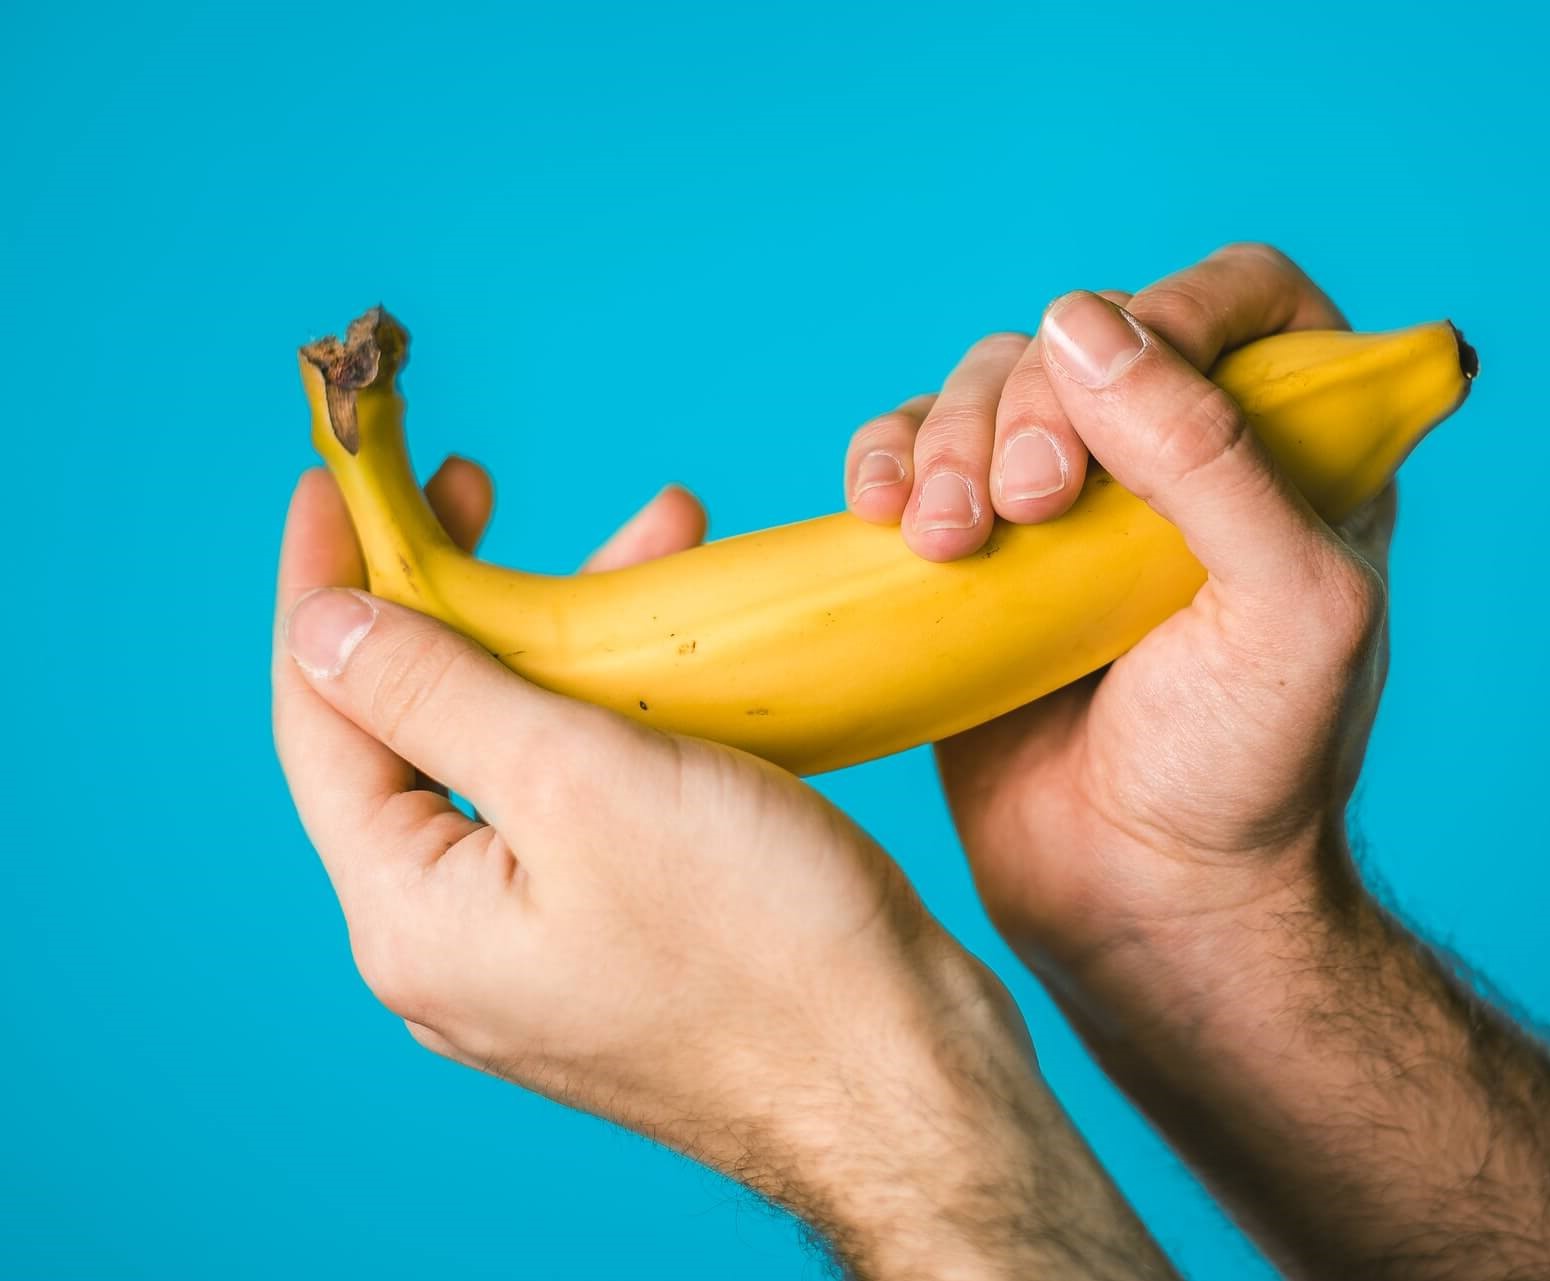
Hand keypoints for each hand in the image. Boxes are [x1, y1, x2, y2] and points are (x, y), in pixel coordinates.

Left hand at [272, 461, 1174, 1277]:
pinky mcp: (620, 939)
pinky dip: (620, 709)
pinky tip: (685, 650)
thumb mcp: (582, 783)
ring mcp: (538, 947)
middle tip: (482, 491)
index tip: (335, 477)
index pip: (322, 718)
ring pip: (514, 756)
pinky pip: (582, 799)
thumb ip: (437, 694)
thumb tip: (321, 626)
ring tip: (653, 537)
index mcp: (413, 914)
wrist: (904, 1078)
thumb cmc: (761, 940)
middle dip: (462, 596)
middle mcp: (454, 942)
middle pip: (414, 733)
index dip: (326, 583)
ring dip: (567, 640)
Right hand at [843, 243, 1386, 982]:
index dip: (1180, 307)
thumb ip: (1213, 455)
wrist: (1144, 901)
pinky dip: (885, 465)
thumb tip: (1081, 325)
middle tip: (1029, 507)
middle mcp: (1174, 460)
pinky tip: (881, 519)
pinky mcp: (971, 559)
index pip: (1240, 298)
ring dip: (947, 440)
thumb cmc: (1248, 770)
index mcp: (1289, 452)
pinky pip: (911, 459)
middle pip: (1083, 337)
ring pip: (983, 390)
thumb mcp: (1289, 607)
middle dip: (1034, 403)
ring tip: (946, 542)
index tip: (1125, 375)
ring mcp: (1064, 509)